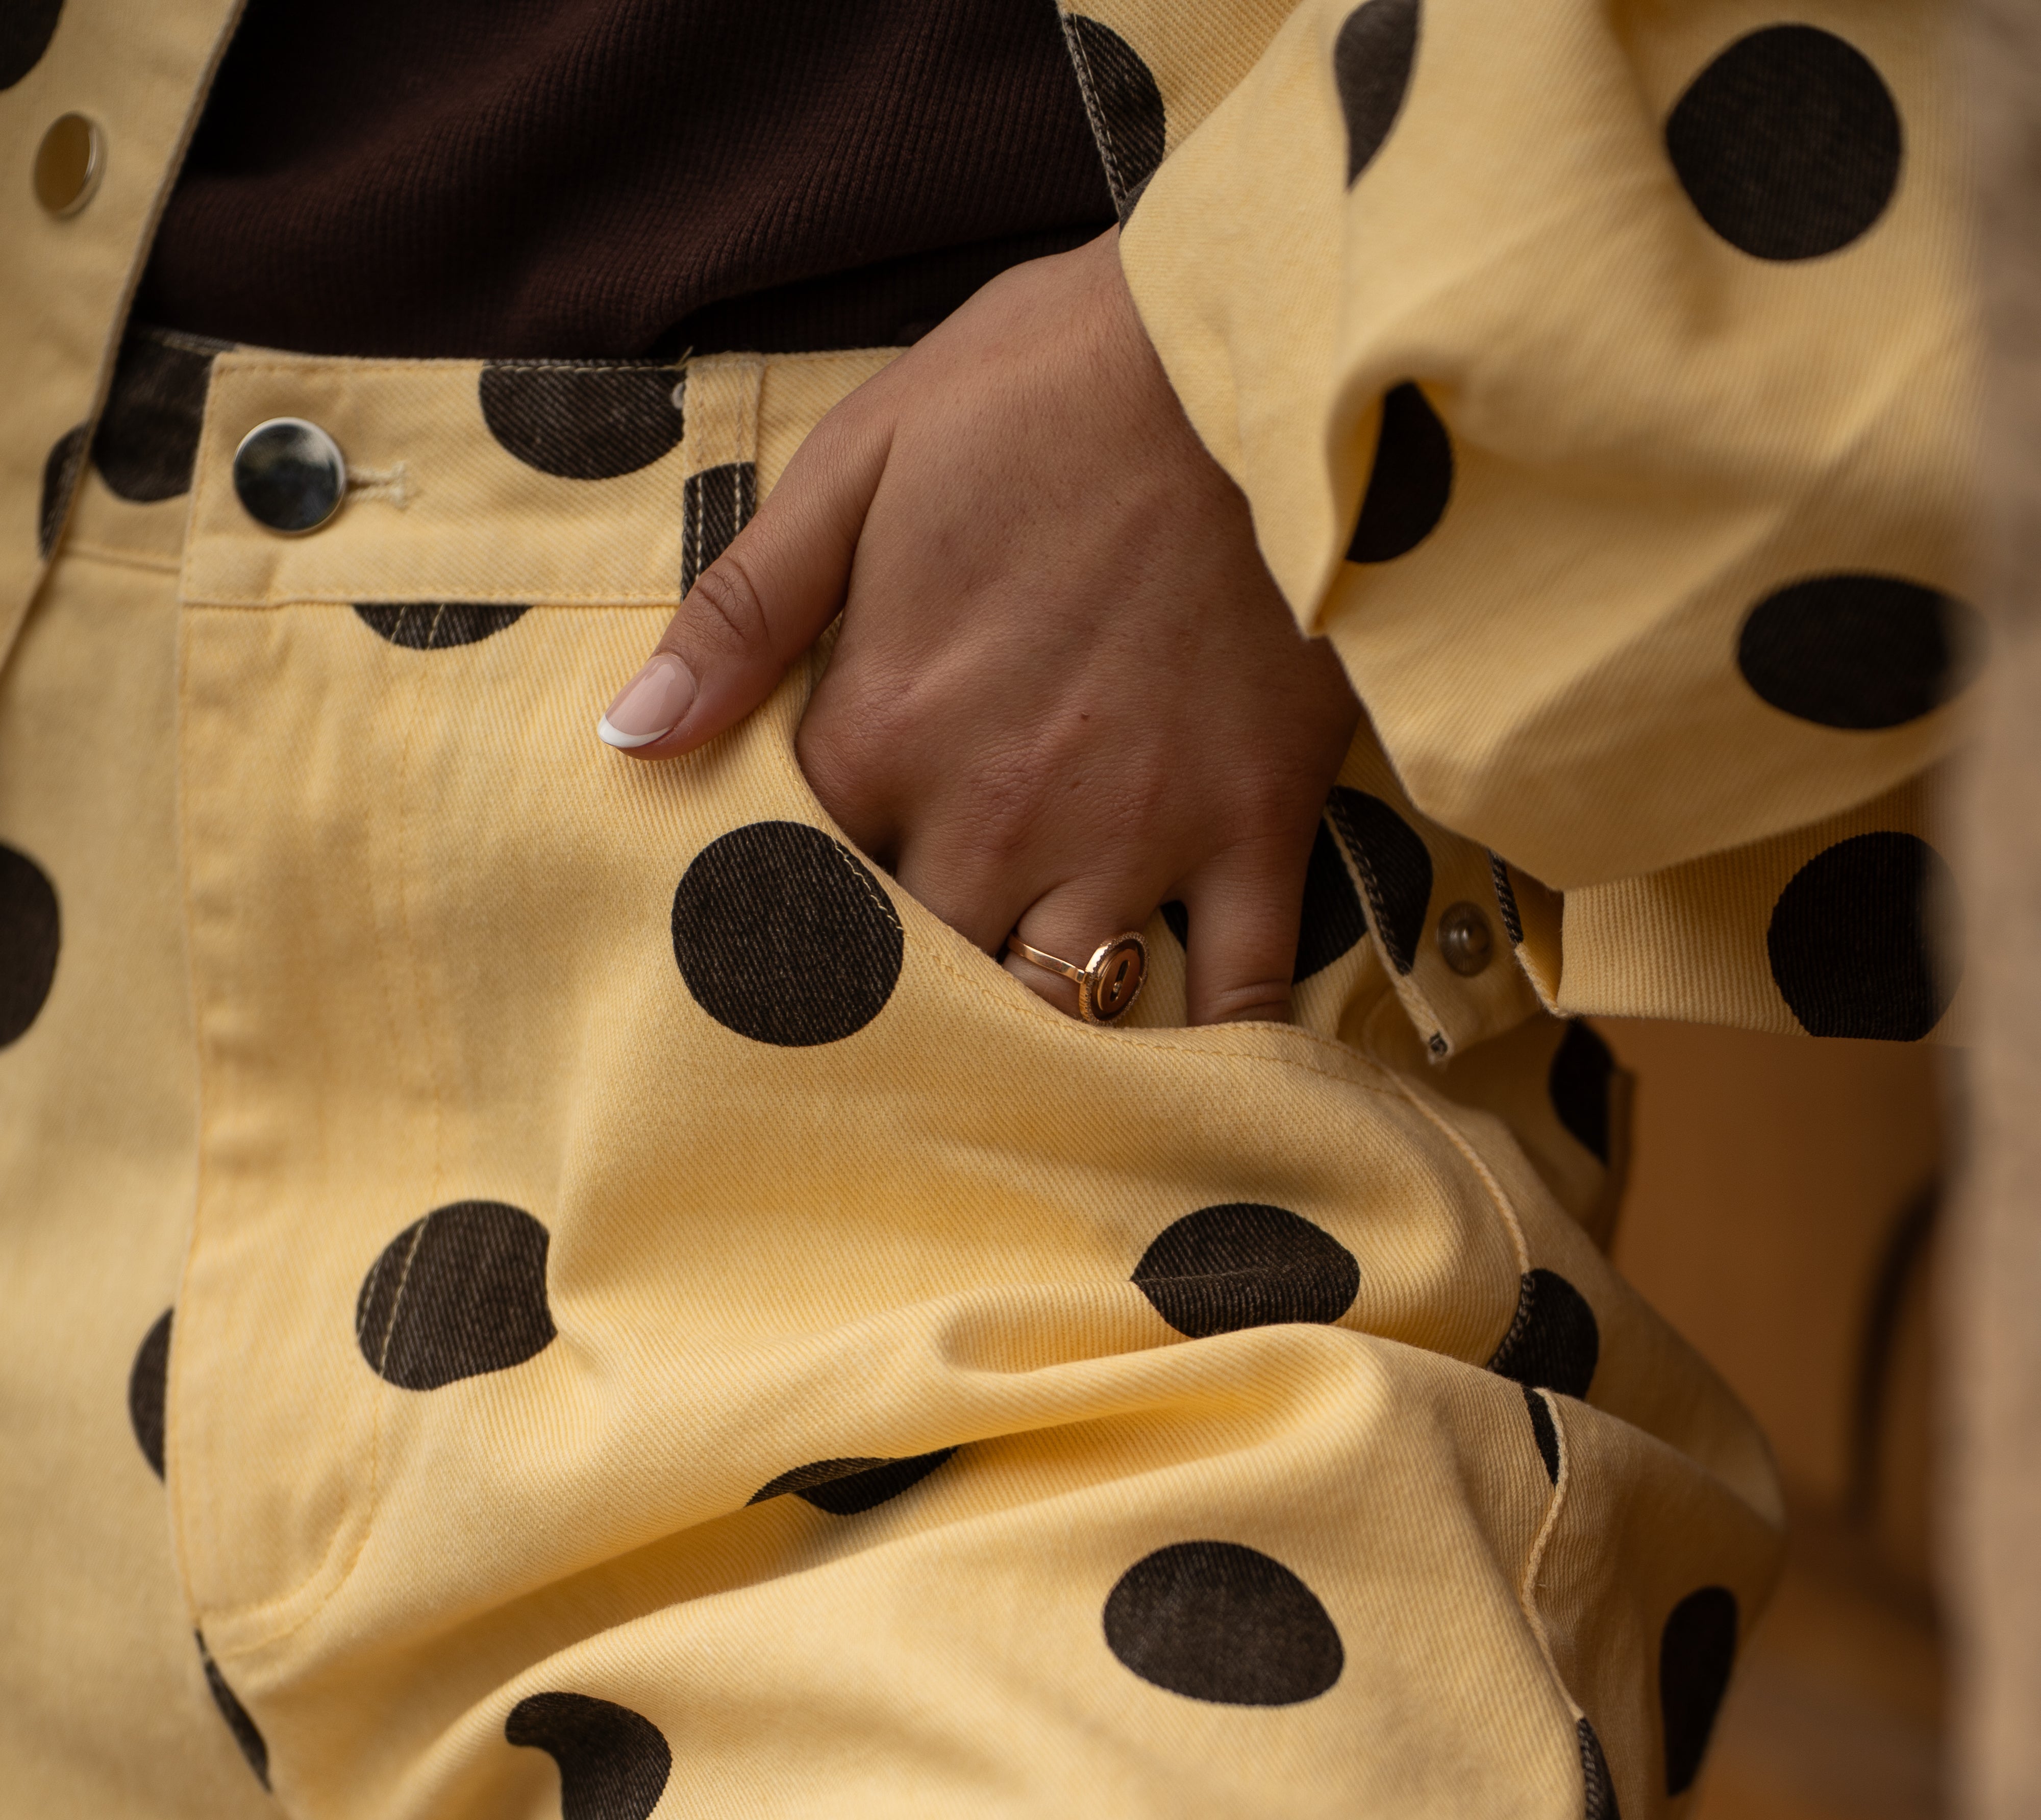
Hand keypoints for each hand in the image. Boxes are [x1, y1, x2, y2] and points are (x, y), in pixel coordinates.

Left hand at [597, 228, 1358, 1028]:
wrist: (1256, 344)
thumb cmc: (1049, 385)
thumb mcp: (861, 460)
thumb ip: (743, 613)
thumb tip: (629, 735)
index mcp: (883, 731)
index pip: (798, 883)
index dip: (794, 914)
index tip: (797, 929)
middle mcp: (994, 815)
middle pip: (919, 977)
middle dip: (901, 1006)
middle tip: (897, 1022)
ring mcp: (1129, 835)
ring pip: (1058, 1009)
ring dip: (1032, 1041)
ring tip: (1015, 1059)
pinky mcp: (1252, 829)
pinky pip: (1238, 992)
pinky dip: (1221, 1053)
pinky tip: (1192, 1088)